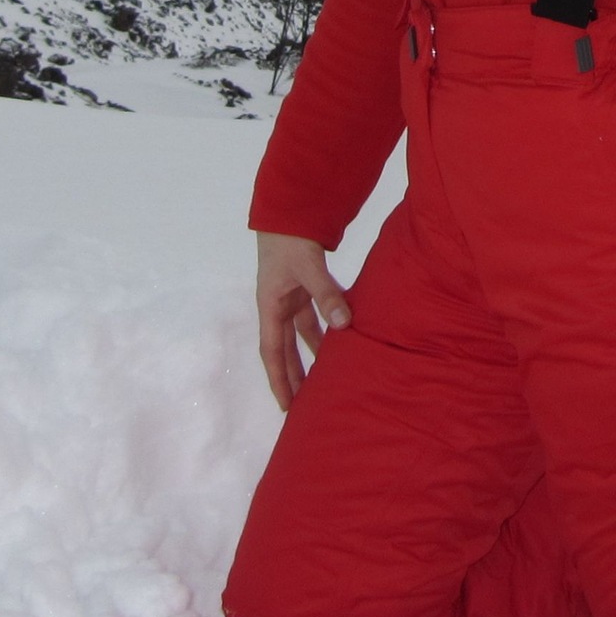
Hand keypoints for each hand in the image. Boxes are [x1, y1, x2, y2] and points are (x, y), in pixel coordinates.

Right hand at [255, 231, 350, 410]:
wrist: (288, 210)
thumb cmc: (290, 238)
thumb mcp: (307, 267)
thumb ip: (326, 294)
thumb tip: (345, 324)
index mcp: (270, 306)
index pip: (273, 352)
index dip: (279, 380)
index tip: (286, 406)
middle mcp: (278, 306)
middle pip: (286, 349)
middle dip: (294, 376)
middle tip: (306, 404)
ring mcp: (291, 296)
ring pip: (302, 333)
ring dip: (313, 353)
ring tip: (327, 377)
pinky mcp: (304, 286)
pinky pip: (315, 313)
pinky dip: (327, 325)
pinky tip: (342, 336)